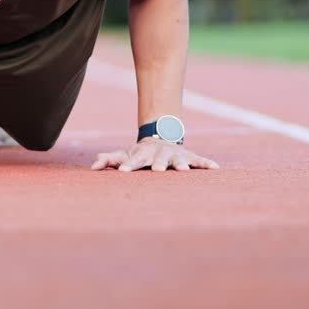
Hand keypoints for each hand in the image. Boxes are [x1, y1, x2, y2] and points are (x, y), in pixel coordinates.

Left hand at [91, 137, 218, 171]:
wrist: (160, 137)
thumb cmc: (138, 153)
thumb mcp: (123, 154)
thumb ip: (109, 159)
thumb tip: (93, 167)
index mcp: (143, 154)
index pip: (134, 160)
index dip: (128, 165)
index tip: (122, 171)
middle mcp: (160, 153)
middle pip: (158, 159)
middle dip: (157, 164)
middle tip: (157, 171)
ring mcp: (175, 154)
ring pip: (178, 159)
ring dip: (181, 164)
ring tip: (183, 170)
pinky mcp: (189, 156)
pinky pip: (199, 160)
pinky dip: (206, 163)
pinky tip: (215, 168)